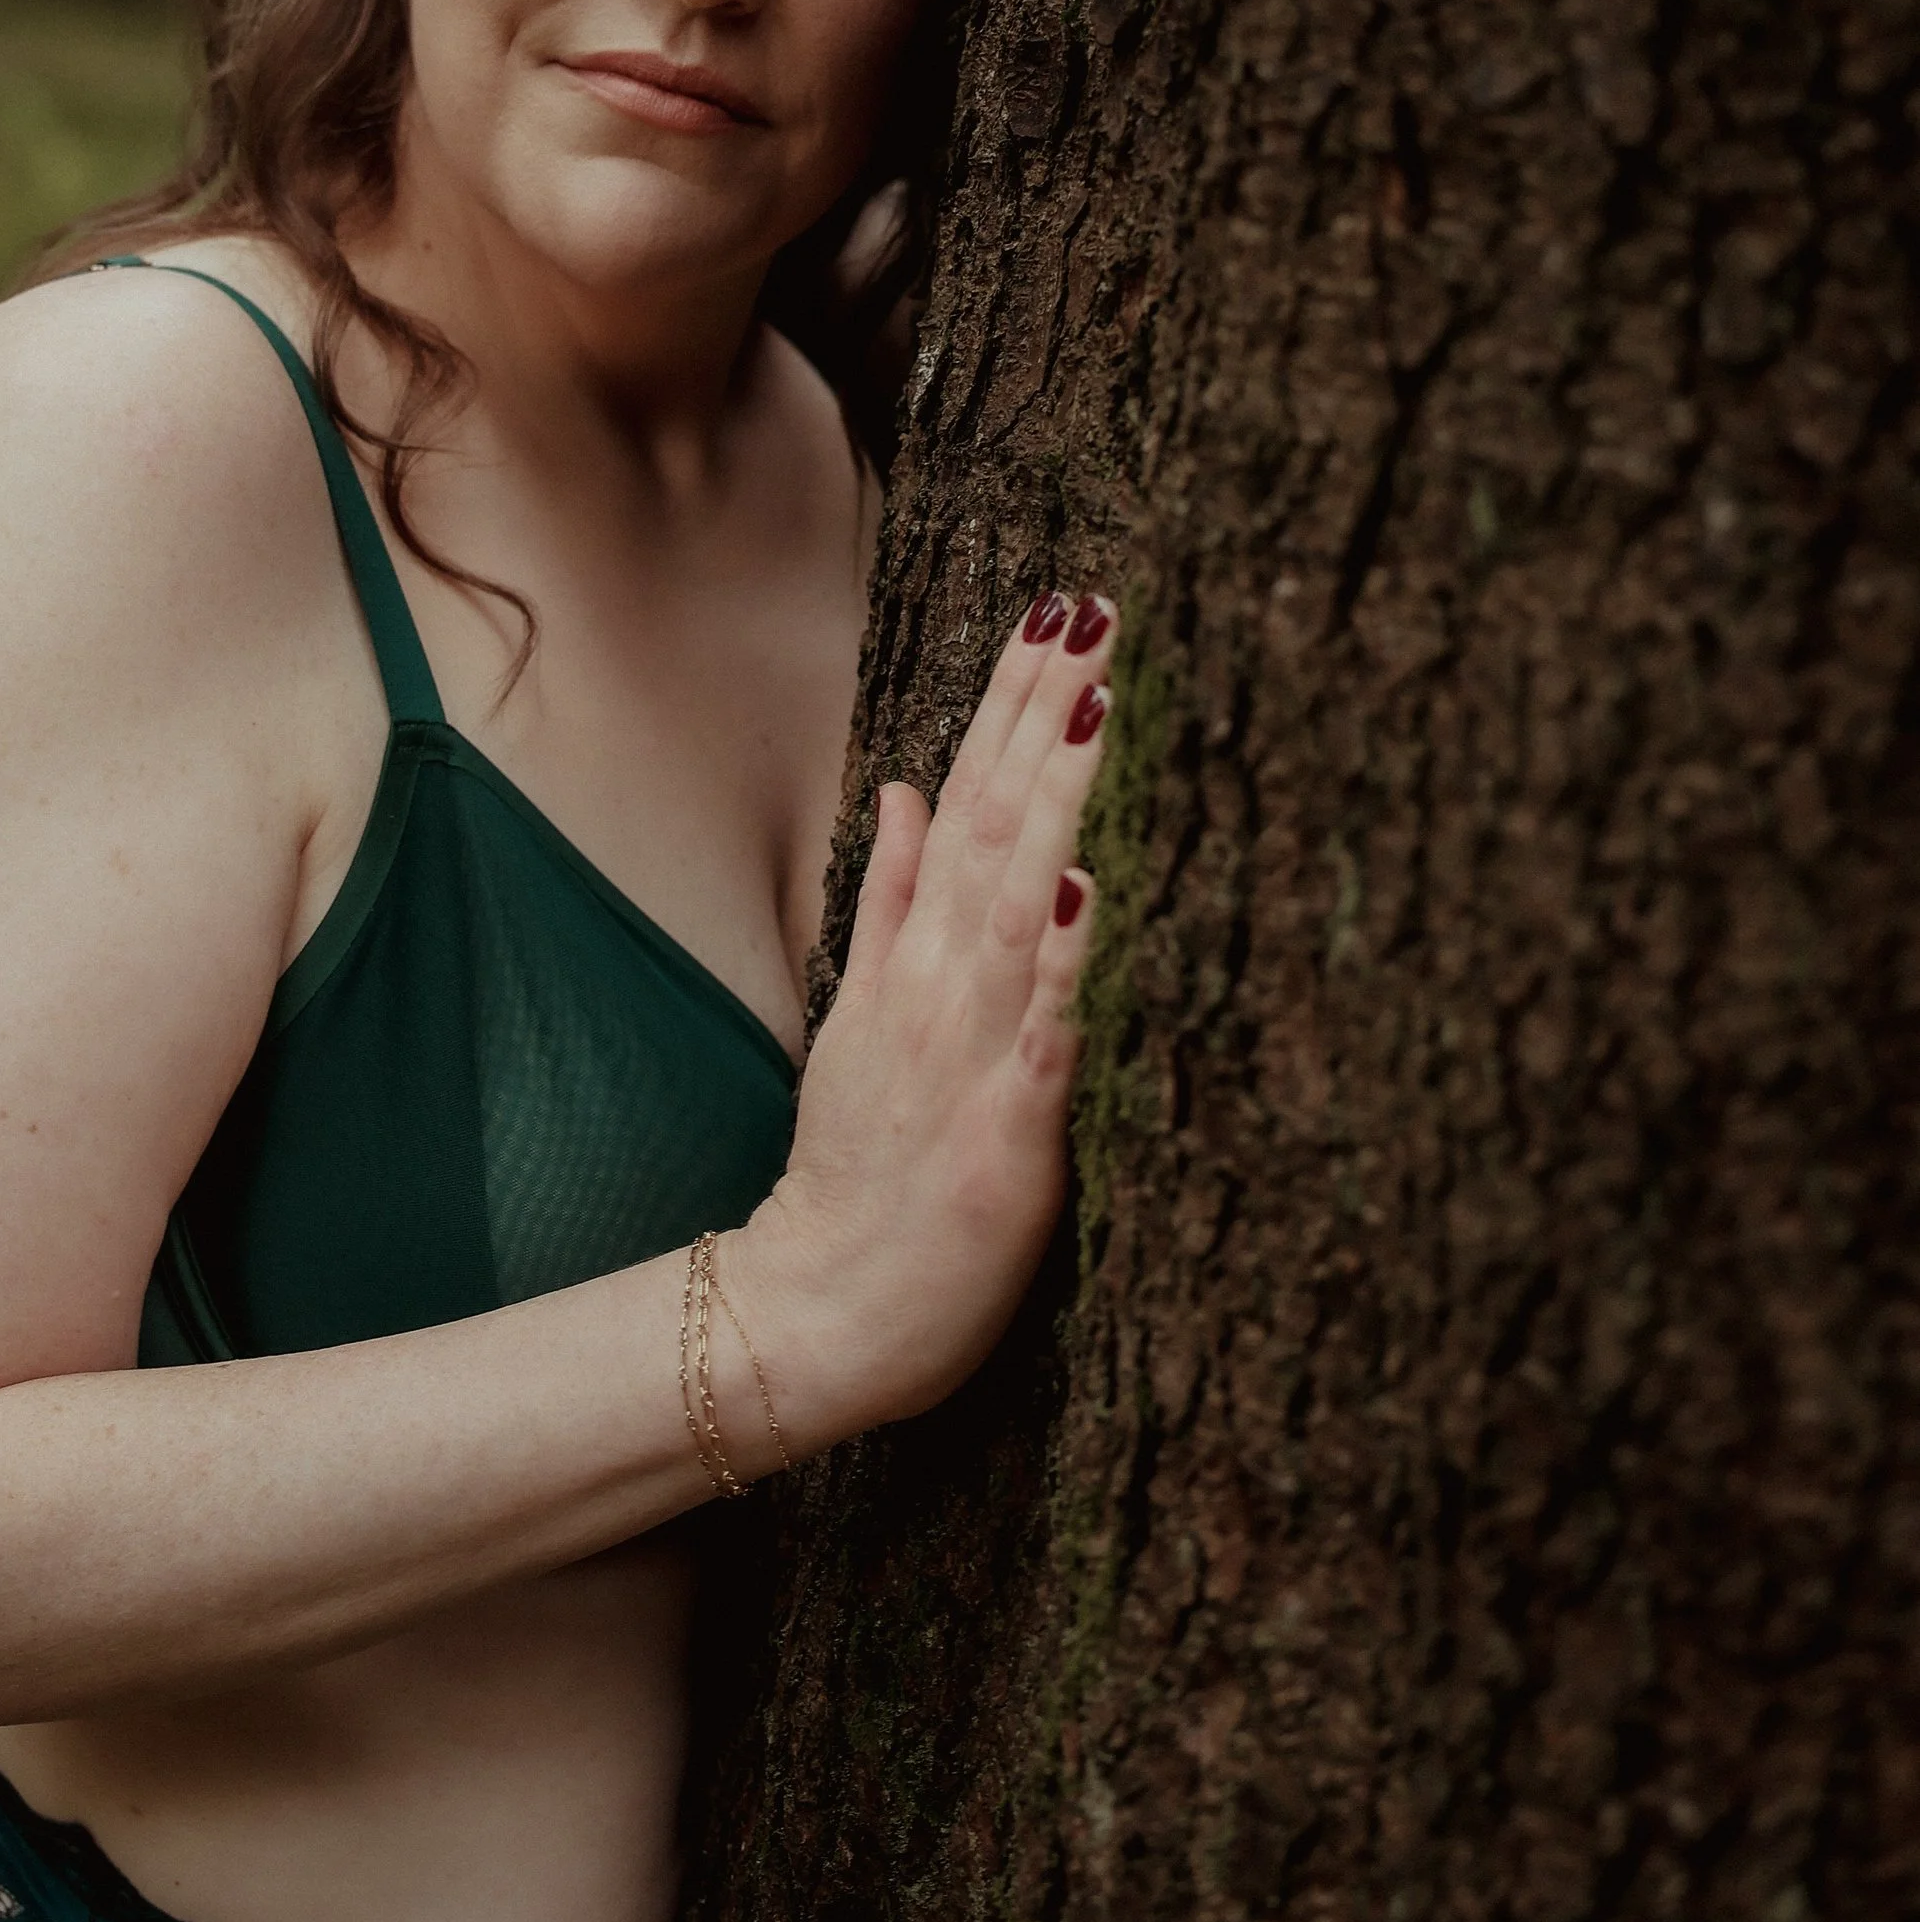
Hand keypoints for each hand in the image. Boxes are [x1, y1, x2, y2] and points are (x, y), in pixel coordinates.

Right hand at [726, 590, 1116, 1455]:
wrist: (822, 1312)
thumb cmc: (866, 1171)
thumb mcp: (863, 1015)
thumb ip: (891, 899)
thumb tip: (908, 784)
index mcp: (919, 955)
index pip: (973, 797)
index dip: (1014, 703)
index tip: (1061, 609)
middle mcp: (942, 984)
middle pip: (1000, 823)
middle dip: (1044, 713)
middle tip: (1094, 610)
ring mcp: (971, 1051)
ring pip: (1019, 901)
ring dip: (1060, 800)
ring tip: (1099, 705)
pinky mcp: (1008, 1132)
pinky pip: (1040, 1035)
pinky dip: (1060, 962)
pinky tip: (1088, 890)